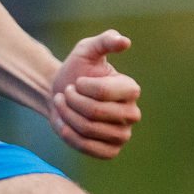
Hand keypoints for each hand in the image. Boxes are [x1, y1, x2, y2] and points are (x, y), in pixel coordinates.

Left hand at [47, 31, 140, 158]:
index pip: (102, 92)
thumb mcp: (87, 50)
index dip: (81, 87)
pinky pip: (85, 147)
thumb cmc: (77, 70)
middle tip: (66, 93)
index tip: (76, 81)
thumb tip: (125, 42)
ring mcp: (122, 135)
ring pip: (87, 130)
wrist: (62, 93)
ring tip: (63, 104)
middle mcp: (132, 113)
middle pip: (94, 113)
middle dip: (72, 101)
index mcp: (131, 89)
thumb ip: (105, 41)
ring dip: (67, 115)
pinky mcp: (110, 151)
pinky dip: (68, 134)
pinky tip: (64, 122)